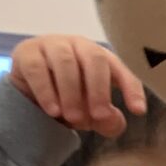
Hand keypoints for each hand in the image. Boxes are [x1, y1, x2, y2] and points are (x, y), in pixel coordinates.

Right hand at [10, 37, 148, 134]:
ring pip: (66, 62)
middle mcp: (78, 46)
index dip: (131, 87)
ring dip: (72, 93)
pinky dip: (46, 91)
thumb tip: (111, 121)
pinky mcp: (27, 53)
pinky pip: (38, 68)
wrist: (28, 94)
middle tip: (98, 117)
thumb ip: (107, 120)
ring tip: (73, 119)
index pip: (121, 68)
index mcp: (100, 58)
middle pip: (95, 59)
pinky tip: (53, 111)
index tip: (138, 110)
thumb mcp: (91, 114)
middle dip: (99, 90)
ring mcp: (52, 45)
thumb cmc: (68, 99)